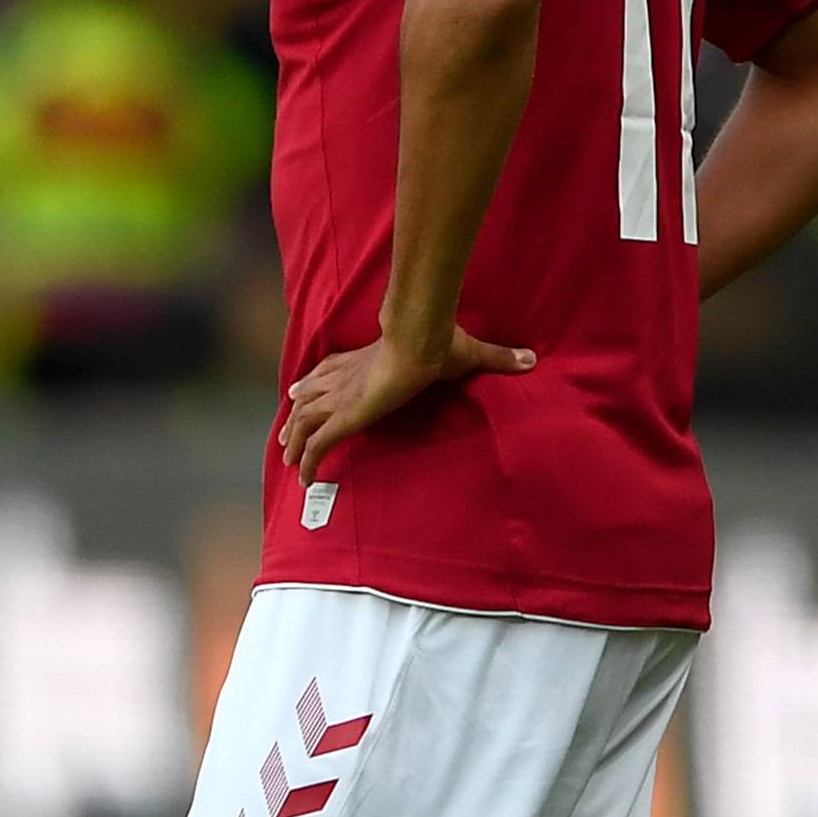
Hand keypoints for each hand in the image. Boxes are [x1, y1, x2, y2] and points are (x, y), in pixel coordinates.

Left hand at [279, 328, 534, 485]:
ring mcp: (342, 397)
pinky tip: (303, 478)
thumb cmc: (439, 341)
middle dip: (296, 418)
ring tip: (289, 462)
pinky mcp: (346, 415)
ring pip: (304, 422)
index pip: (330, 372)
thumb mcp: (470, 352)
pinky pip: (317, 444)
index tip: (303, 394)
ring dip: (295, 442)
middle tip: (286, 437)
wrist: (422, 338)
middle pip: (308, 399)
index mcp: (365, 361)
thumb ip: (496, 358)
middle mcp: (345, 379)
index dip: (315, 384)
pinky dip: (308, 461)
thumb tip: (531, 358)